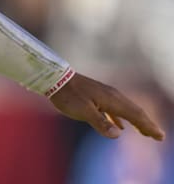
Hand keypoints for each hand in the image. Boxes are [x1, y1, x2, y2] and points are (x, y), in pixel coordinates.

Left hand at [49, 73, 165, 140]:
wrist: (54, 78)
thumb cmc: (68, 95)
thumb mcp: (83, 111)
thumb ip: (100, 122)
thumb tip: (118, 135)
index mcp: (112, 100)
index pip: (135, 115)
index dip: (148, 126)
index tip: (160, 136)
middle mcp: (112, 96)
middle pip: (134, 111)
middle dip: (147, 124)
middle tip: (158, 136)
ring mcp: (105, 95)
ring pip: (125, 110)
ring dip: (136, 121)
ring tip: (144, 132)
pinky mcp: (97, 96)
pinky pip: (114, 109)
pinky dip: (121, 118)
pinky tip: (120, 126)